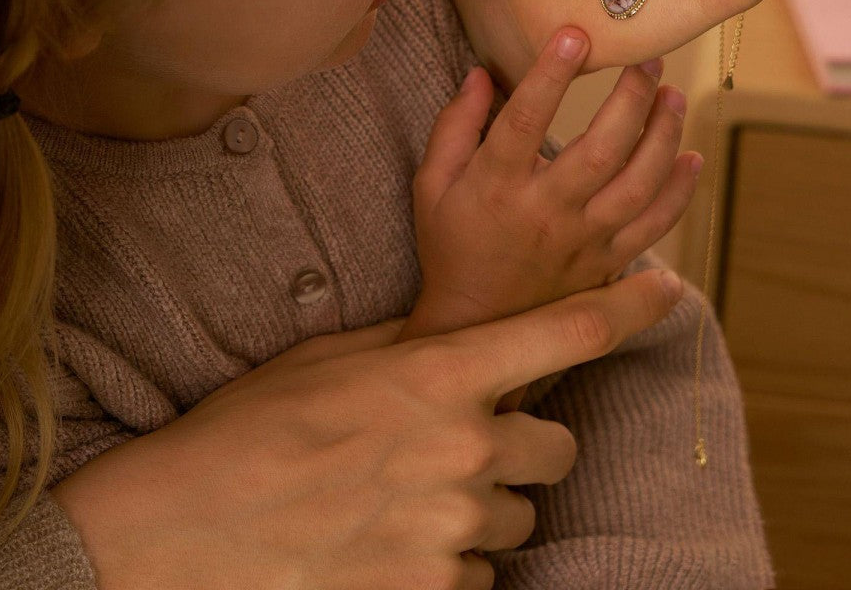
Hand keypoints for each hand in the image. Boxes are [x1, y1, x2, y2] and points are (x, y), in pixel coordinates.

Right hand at [51, 272, 682, 589]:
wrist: (182, 528)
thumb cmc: (249, 428)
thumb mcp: (332, 361)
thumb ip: (411, 351)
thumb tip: (459, 341)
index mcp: (439, 373)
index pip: (563, 332)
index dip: (627, 308)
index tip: (668, 290)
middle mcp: (463, 449)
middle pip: (556, 448)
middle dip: (524, 447)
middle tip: (462, 449)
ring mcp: (452, 529)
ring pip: (517, 519)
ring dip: (479, 511)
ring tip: (401, 504)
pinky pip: (479, 576)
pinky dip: (447, 564)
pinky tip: (385, 546)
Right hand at [399, 28, 696, 346]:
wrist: (476, 321)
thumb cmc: (451, 242)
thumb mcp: (432, 183)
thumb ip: (454, 125)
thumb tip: (480, 72)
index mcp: (497, 184)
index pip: (525, 120)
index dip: (550, 75)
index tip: (574, 34)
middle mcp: (545, 212)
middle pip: (600, 150)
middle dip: (630, 98)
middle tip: (648, 60)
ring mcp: (582, 240)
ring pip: (637, 185)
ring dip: (663, 137)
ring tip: (673, 96)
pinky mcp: (606, 262)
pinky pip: (654, 226)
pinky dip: (680, 193)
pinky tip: (692, 157)